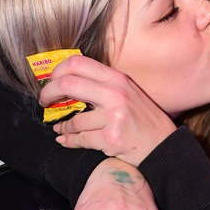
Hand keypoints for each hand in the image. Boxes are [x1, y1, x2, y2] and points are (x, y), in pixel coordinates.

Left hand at [39, 55, 176, 165]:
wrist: (164, 146)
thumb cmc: (144, 120)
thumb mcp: (128, 93)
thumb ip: (103, 85)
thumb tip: (68, 82)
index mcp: (117, 79)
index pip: (77, 63)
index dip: (57, 71)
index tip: (51, 81)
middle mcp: (115, 94)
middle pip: (67, 84)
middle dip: (49, 94)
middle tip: (45, 102)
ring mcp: (113, 116)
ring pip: (74, 119)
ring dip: (62, 125)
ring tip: (60, 127)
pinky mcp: (111, 138)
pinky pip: (80, 139)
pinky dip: (69, 141)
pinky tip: (65, 140)